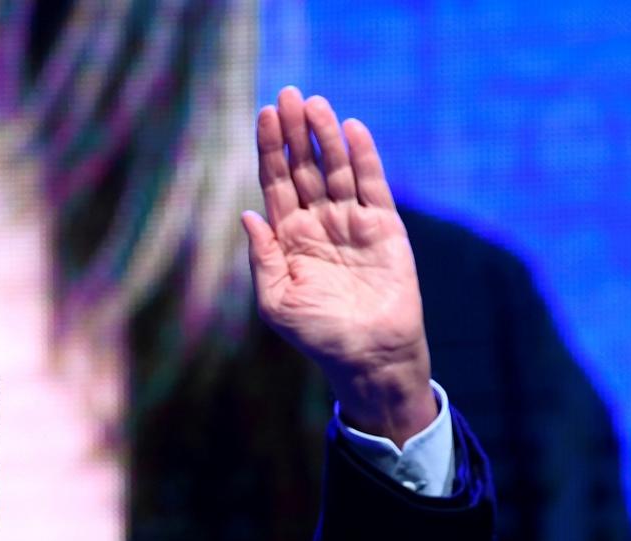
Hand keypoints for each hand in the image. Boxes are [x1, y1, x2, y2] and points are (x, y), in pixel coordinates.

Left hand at [242, 87, 435, 444]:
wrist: (366, 355)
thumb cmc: (317, 334)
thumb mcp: (277, 300)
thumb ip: (263, 257)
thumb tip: (247, 215)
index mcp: (288, 238)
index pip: (275, 183)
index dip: (270, 150)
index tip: (265, 115)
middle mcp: (318, 223)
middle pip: (303, 167)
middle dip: (295, 133)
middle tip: (288, 95)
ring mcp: (351, 222)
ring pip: (335, 169)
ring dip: (325, 136)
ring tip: (315, 104)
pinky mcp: (383, 227)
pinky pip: (371, 185)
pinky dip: (362, 156)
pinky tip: (350, 129)